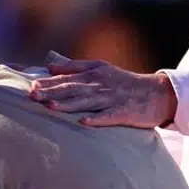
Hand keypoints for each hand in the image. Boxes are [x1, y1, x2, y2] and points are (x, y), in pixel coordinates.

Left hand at [28, 53, 176, 127]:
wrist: (156, 94)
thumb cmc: (124, 82)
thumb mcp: (100, 68)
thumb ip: (75, 67)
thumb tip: (50, 66)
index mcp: (94, 73)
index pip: (68, 78)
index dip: (50, 82)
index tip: (32, 86)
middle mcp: (101, 85)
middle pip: (73, 88)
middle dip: (52, 92)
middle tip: (33, 96)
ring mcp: (112, 99)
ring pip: (87, 101)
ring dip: (68, 104)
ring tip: (50, 106)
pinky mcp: (123, 113)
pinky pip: (108, 117)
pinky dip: (96, 119)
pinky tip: (83, 122)